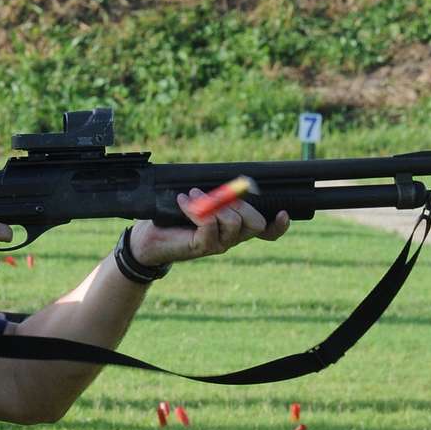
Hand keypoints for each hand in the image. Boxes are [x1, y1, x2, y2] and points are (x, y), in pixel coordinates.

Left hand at [131, 190, 289, 267]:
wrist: (147, 238)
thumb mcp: (201, 201)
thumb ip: (220, 194)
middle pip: (255, 223)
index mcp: (235, 227)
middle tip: (217, 194)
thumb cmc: (172, 217)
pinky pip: (209, 224)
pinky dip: (196, 208)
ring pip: (233, 222)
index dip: (278, 226)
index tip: (283, 213)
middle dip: (240, 203)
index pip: (267, 232)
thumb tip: (239, 182)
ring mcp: (217, 244)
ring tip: (192, 195)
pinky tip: (183, 201)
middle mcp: (231, 238)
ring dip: (213, 202)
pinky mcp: (201, 246)